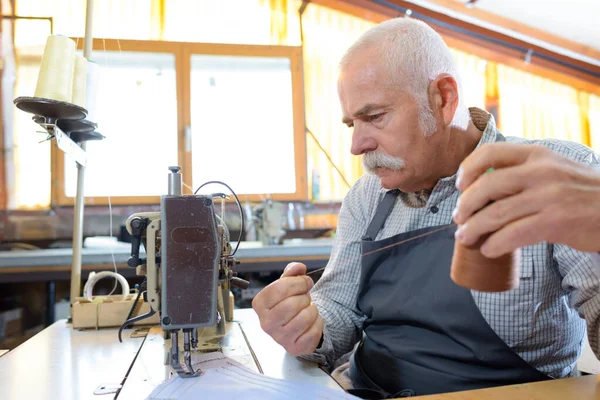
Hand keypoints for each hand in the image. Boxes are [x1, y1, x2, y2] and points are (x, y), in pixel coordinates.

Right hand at [252, 262, 323, 355]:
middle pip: (292, 303)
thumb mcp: (287, 283)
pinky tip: (311, 322)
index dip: (298, 282)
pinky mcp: (294, 348)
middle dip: (304, 297)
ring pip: (305, 317)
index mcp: (260, 304)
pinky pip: (314, 331)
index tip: (305, 282)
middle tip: (304, 298)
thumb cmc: (289, 301)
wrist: (296, 324)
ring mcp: (279, 338)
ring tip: (307, 309)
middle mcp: (265, 323)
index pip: (280, 288)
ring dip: (312, 309)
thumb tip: (299, 268)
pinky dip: (318, 322)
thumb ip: (292, 272)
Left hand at [453, 142, 599, 256]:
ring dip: (474, 228)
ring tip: (464, 237)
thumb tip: (482, 188)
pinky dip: (494, 244)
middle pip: (487, 186)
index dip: (468, 169)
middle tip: (458, 218)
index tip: (459, 185)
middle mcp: (541, 171)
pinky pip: (513, 234)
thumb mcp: (555, 169)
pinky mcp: (556, 222)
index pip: (490, 152)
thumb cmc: (583, 192)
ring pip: (496, 213)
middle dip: (466, 205)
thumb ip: (524, 172)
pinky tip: (488, 249)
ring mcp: (549, 196)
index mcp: (537, 153)